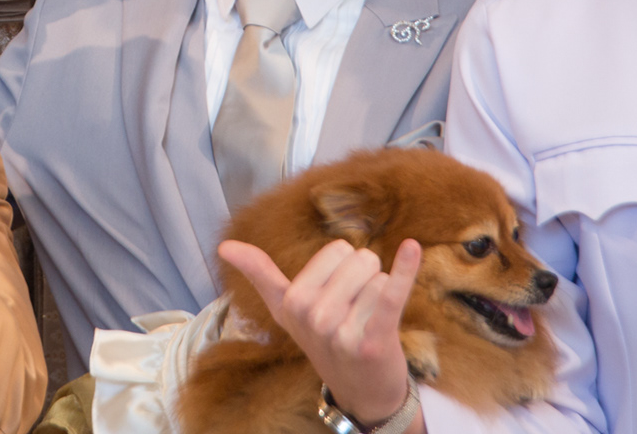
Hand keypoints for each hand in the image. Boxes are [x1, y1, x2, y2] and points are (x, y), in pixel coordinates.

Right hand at [220, 237, 421, 428]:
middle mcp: (313, 317)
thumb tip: (224, 246)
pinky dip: (405, 269)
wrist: (360, 390)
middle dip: (366, 279)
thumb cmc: (322, 340)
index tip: (336, 295)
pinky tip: (412, 248)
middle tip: (357, 311)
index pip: (337, 250)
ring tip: (371, 322)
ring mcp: (342, 331)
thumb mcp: (286, 310)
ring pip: (379, 276)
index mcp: (292, 302)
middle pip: (360, 259)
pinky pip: (391, 294)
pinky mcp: (375, 340)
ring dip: (382, 295)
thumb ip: (259, 274)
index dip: (344, 268)